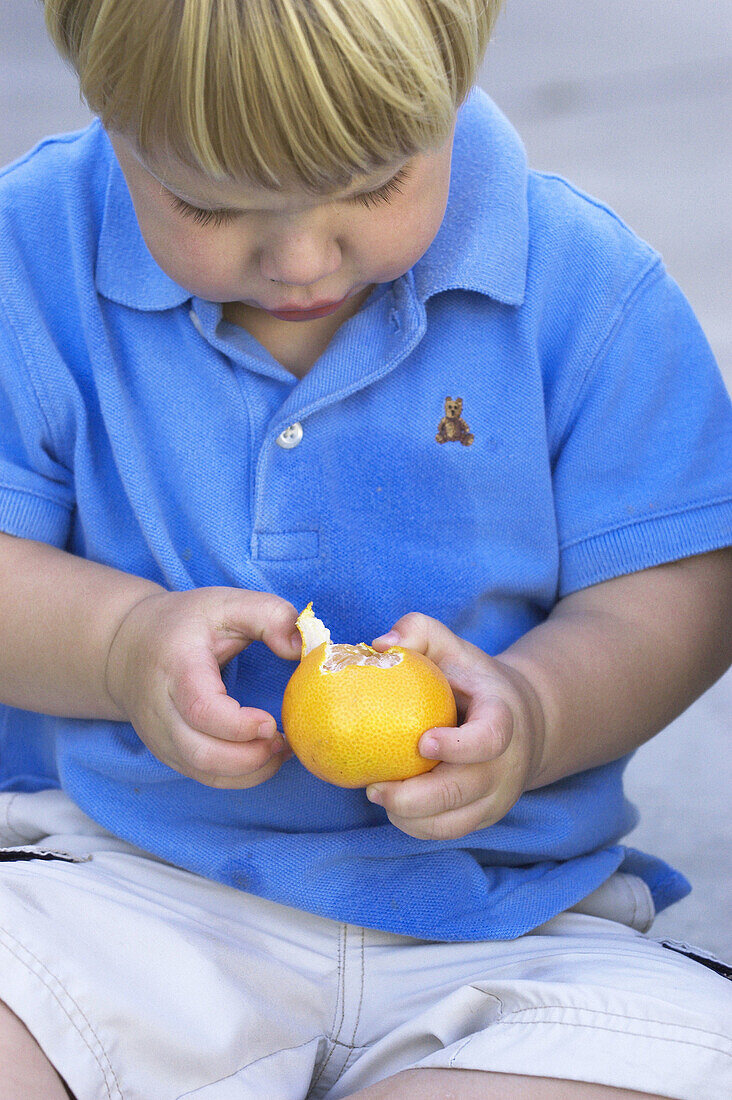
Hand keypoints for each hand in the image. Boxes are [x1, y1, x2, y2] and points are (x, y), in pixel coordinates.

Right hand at [105, 588, 299, 787]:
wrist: (126, 646)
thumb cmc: (185, 623)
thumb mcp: (227, 603)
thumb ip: (271, 615)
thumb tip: (303, 646)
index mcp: (177, 667)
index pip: (201, 709)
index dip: (239, 725)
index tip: (272, 722)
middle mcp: (162, 709)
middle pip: (201, 753)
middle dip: (250, 757)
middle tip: (284, 739)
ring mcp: (161, 736)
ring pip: (204, 772)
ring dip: (250, 770)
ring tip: (281, 748)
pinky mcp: (169, 753)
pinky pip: (205, 777)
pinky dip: (240, 775)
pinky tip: (265, 755)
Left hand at [368, 613, 545, 839]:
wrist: (522, 721)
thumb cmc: (471, 680)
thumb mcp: (452, 647)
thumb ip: (418, 631)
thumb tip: (378, 645)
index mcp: (503, 719)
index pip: (489, 740)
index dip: (458, 747)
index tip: (423, 743)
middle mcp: (506, 764)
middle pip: (464, 793)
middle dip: (415, 798)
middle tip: (374, 788)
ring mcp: (497, 796)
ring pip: (453, 823)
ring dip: (410, 817)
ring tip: (376, 794)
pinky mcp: (483, 816)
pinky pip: (447, 832)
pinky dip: (415, 826)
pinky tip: (390, 805)